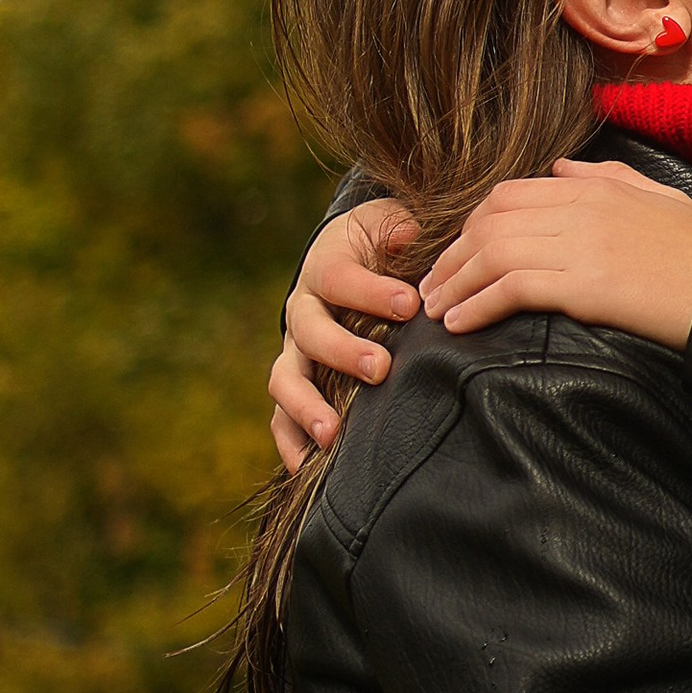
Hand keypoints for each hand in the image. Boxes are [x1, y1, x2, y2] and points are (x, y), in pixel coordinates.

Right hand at [269, 197, 419, 470]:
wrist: (354, 261)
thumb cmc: (384, 246)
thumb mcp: (392, 223)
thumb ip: (400, 228)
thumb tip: (409, 233)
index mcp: (326, 267)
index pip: (340, 278)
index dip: (371, 291)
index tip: (410, 305)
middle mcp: (303, 311)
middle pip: (310, 332)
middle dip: (343, 351)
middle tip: (380, 368)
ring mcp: (295, 352)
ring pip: (286, 379)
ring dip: (306, 406)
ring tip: (333, 433)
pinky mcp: (296, 386)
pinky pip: (281, 418)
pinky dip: (290, 443)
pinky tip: (306, 469)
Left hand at [421, 157, 691, 347]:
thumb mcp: (660, 197)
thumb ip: (607, 176)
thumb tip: (559, 170)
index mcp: (596, 186)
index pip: (510, 194)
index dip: (472, 224)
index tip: (457, 254)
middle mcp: (582, 207)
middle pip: (490, 222)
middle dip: (451, 256)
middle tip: (432, 288)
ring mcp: (582, 245)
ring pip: (492, 254)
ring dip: (454, 284)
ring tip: (436, 311)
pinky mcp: (585, 286)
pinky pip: (511, 288)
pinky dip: (477, 305)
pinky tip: (460, 324)